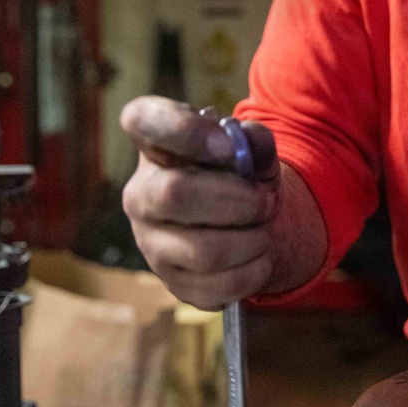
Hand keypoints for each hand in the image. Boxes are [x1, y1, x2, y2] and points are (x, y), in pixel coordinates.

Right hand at [120, 95, 281, 307]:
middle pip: (175, 194)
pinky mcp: (172, 282)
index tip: (228, 146)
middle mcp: (141, 193)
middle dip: (237, 201)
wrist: (249, 223)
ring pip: (203, 250)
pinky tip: (260, 259)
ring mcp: (151, 241)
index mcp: (156, 146)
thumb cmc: (242, 176)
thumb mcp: (253, 150)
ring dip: (252, 241)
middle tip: (266, 201)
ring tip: (265, 231)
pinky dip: (253, 273)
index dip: (183, 130)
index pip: (141, 120)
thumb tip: (247, 143)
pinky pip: (217, 287)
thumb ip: (253, 139)